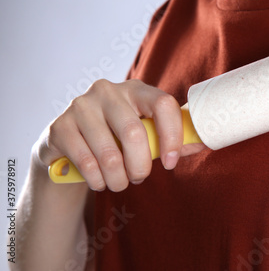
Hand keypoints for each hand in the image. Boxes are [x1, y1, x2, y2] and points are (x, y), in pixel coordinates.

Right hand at [33, 79, 205, 191]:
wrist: (69, 143)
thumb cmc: (116, 138)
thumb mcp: (145, 133)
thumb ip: (172, 138)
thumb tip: (204, 142)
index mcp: (136, 89)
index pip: (163, 104)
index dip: (172, 136)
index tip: (170, 163)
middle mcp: (108, 91)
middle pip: (135, 133)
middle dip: (141, 166)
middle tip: (140, 177)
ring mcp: (81, 105)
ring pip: (109, 154)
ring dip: (119, 179)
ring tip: (120, 182)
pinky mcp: (60, 126)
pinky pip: (86, 163)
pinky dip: (98, 180)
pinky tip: (100, 181)